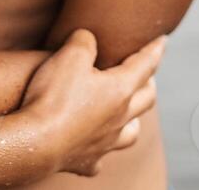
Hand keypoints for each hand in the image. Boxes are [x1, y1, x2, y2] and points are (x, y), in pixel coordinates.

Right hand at [21, 29, 164, 177]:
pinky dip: (100, 148)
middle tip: (147, 73)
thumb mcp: (69, 55)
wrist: (36, 143)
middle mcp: (120, 118)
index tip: (162, 40)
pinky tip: (93, 145)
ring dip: (134, 119)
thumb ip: (84, 40)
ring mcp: (106, 143)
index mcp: (121, 90)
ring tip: (129, 111)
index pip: (145, 65)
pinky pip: (100, 157)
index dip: (155, 50)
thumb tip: (87, 38)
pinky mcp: (88, 161)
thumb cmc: (54, 98)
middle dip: (149, 83)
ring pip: (131, 131)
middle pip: (146, 99)